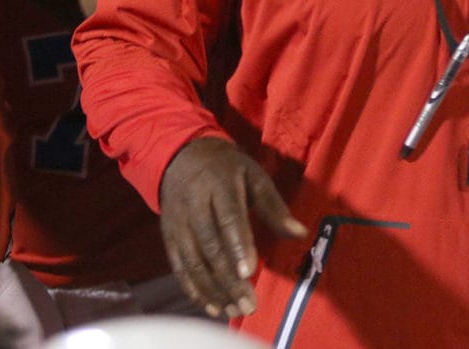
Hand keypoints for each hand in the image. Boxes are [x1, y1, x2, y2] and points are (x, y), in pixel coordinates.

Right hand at [159, 137, 307, 317]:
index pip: (228, 217)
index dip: (238, 245)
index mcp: (219, 184)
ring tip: (234, 311)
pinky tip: (212, 306)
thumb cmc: (227, 169)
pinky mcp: (168, 236)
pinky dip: (194, 289)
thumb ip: (274, 206)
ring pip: (193, 261)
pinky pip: (179, 267)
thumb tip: (300, 233)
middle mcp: (194, 204)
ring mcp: (178, 222)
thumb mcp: (254, 176)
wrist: (182, 157)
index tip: (250, 272)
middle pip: (210, 246)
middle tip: (248, 305)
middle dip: (229, 278)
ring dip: (213, 290)